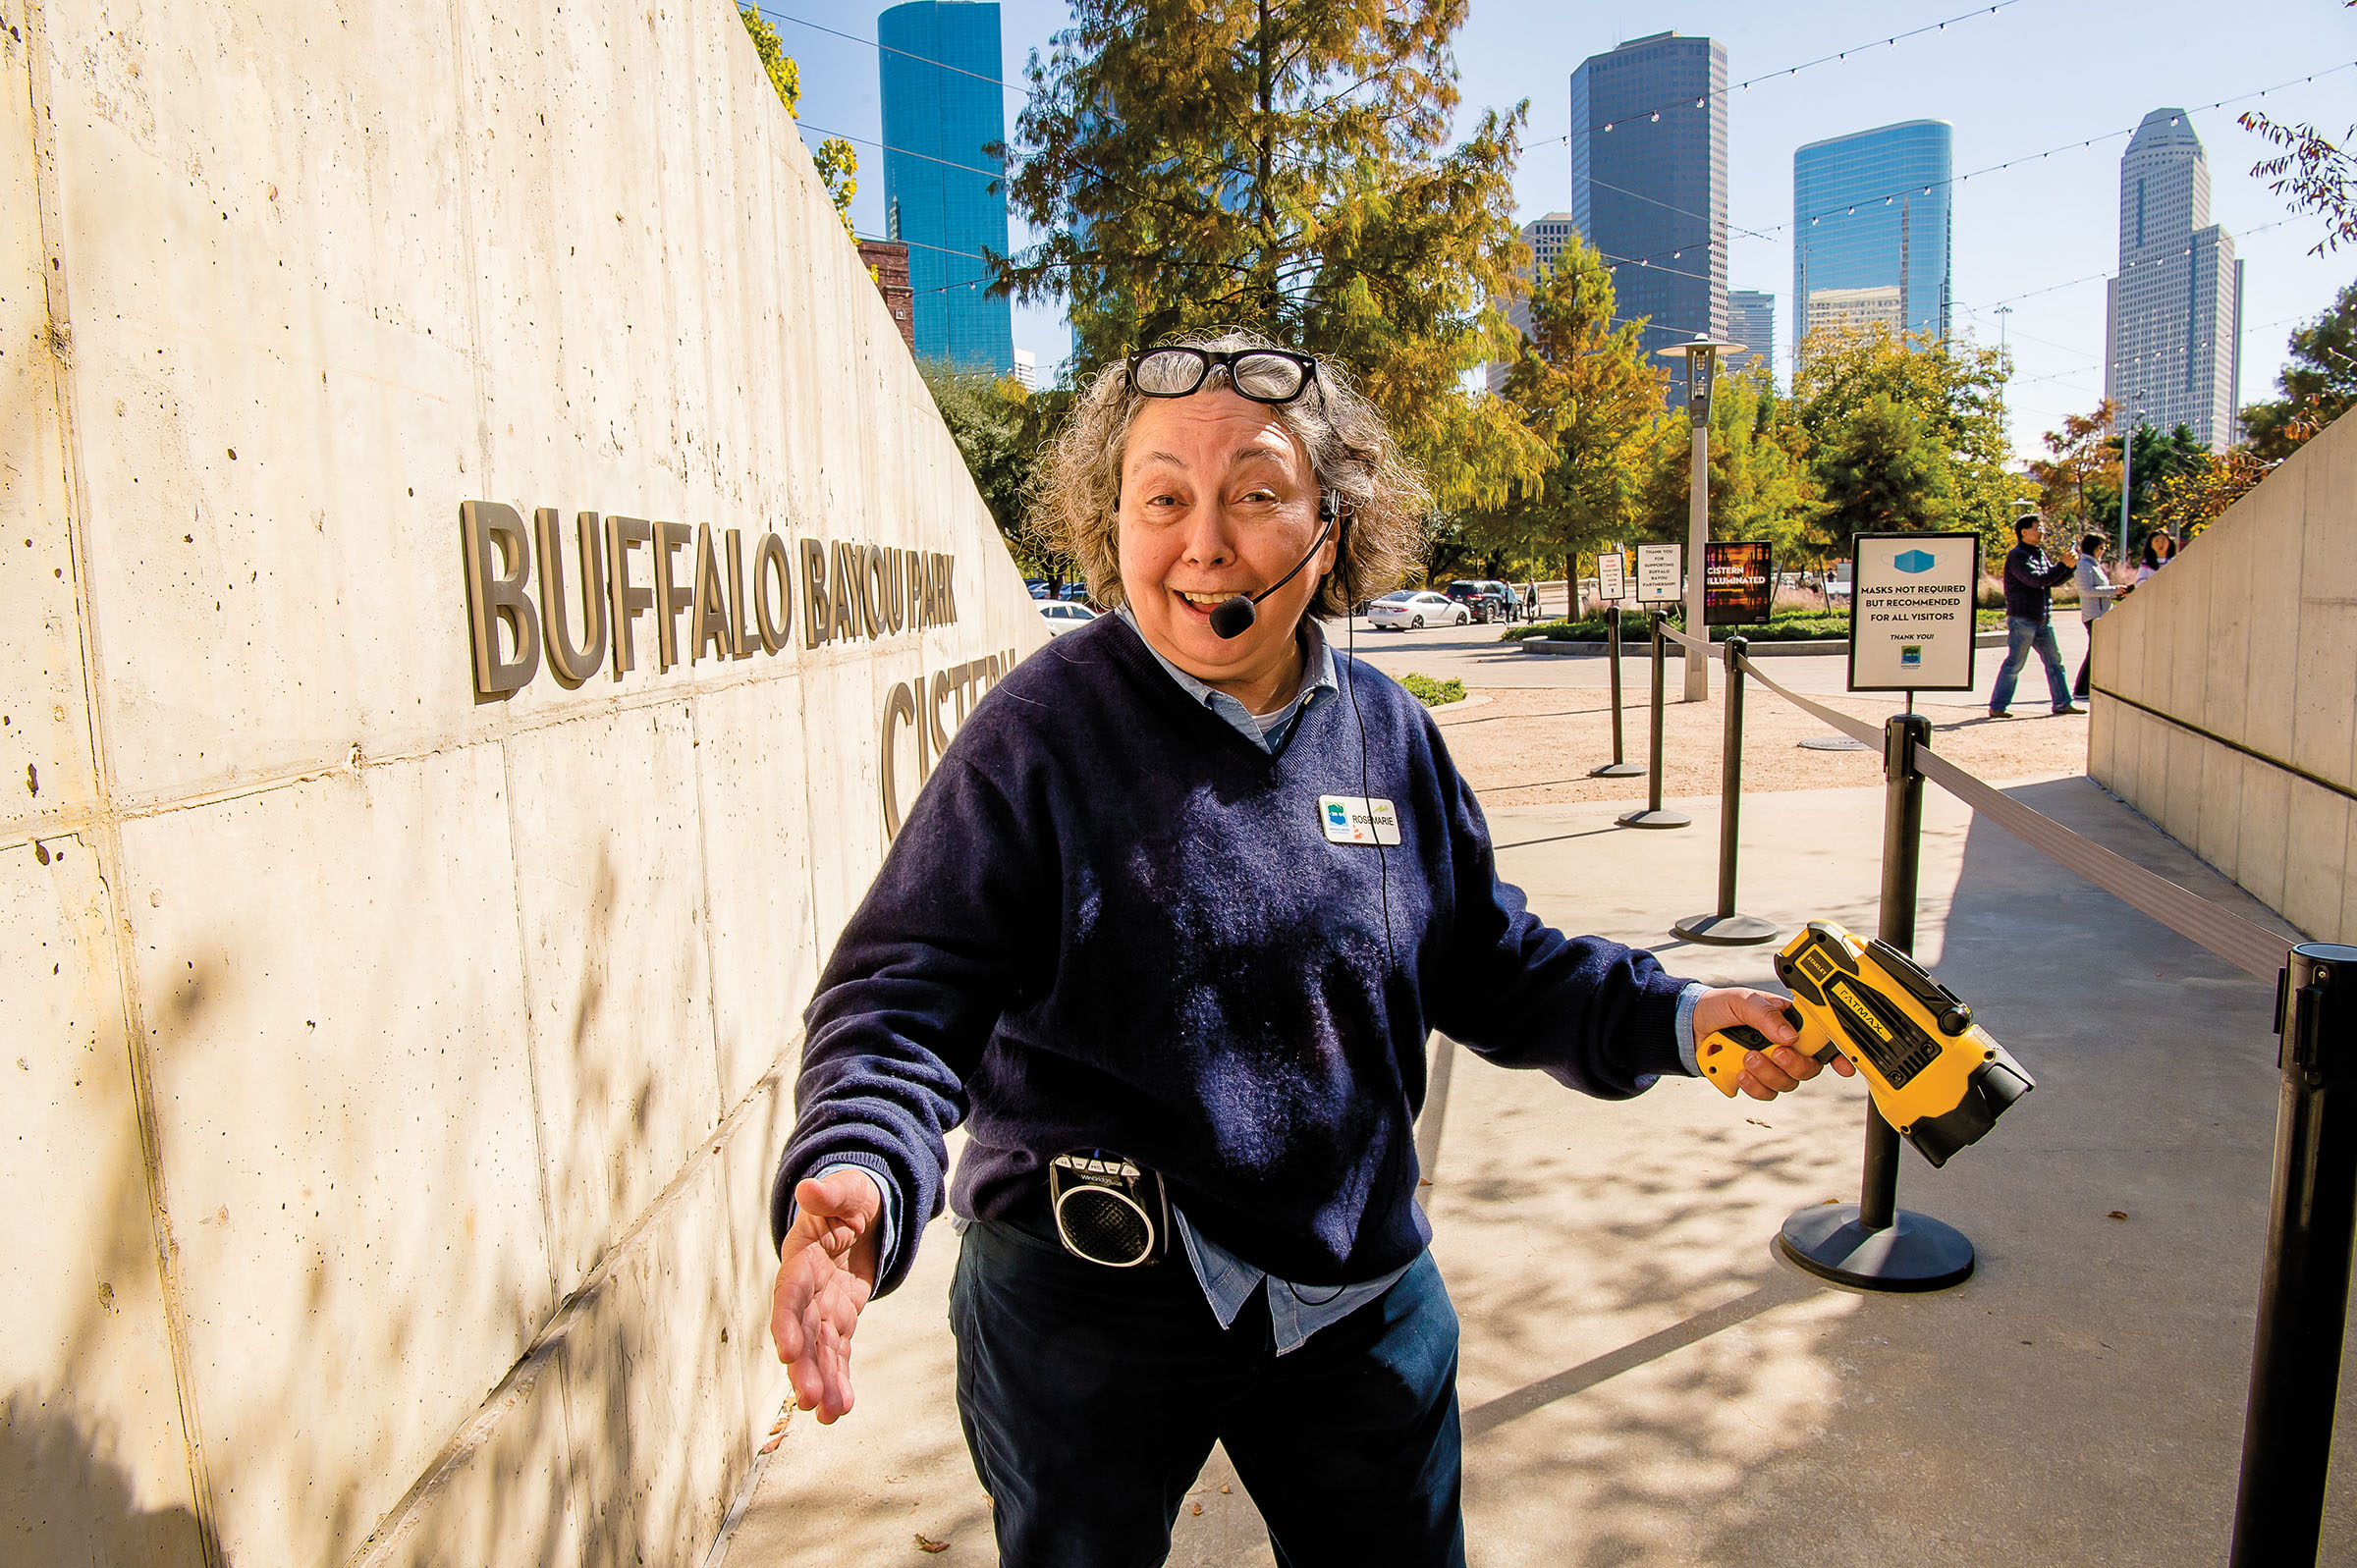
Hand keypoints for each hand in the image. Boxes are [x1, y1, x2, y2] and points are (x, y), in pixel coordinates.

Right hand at [769, 1169, 882, 1423]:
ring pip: (818, 1351)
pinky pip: (837, 1354)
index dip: (787, 1322)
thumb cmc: (851, 1198)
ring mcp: (820, 1309)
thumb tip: (809, 1188)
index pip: (790, 1295)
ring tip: (829, 1415)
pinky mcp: (838, 1321)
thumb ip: (830, 1193)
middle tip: (808, 1399)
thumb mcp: (847, 1190)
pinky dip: (838, 1380)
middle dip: (804, 1366)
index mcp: (801, 1259)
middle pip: (801, 1333)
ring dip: (822, 1382)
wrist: (859, 1212)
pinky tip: (839, 1410)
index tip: (787, 1351)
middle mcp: (805, 1291)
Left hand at [1693, 986, 1856, 1101]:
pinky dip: (1754, 1086)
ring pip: (1787, 1083)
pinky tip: (1740, 1073)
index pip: (1820, 1040)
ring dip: (1769, 1074)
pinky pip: (1765, 1093)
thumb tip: (1789, 1035)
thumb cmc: (1719, 1007)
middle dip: (1793, 1064)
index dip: (1837, 1055)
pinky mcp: (1753, 1080)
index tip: (1844, 1066)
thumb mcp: (1742, 1001)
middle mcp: (1784, 1046)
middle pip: (1808, 1068)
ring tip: (1747, 1059)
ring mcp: (1770, 1065)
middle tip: (1774, 1053)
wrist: (1687, 1025)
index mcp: (1788, 1023)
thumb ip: (1764, 1014)